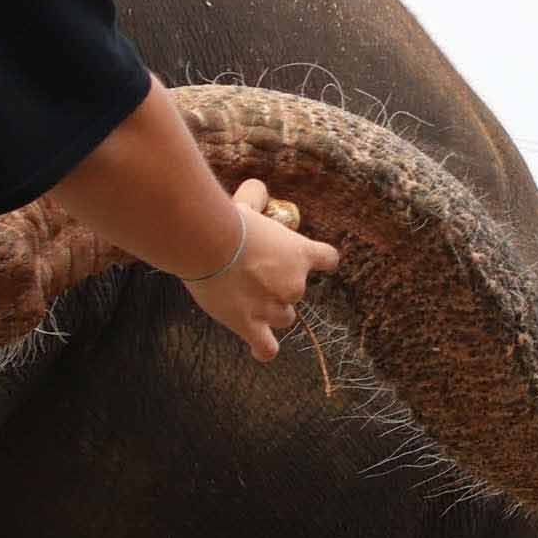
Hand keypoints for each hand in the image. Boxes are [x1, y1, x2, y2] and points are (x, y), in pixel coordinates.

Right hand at [175, 182, 330, 357]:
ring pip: (284, 318)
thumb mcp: (247, 204)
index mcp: (301, 254)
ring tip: (247, 302)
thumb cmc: (229, 221)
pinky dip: (264, 349)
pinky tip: (259, 349)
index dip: (318, 260)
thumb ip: (257, 198)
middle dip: (278, 286)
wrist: (209, 244)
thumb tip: (257, 188)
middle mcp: (294, 283)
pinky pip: (266, 347)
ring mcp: (274, 307)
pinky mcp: (251, 325)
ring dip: (270, 312)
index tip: (309, 260)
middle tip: (250, 274)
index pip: (328, 259)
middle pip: (297, 292)